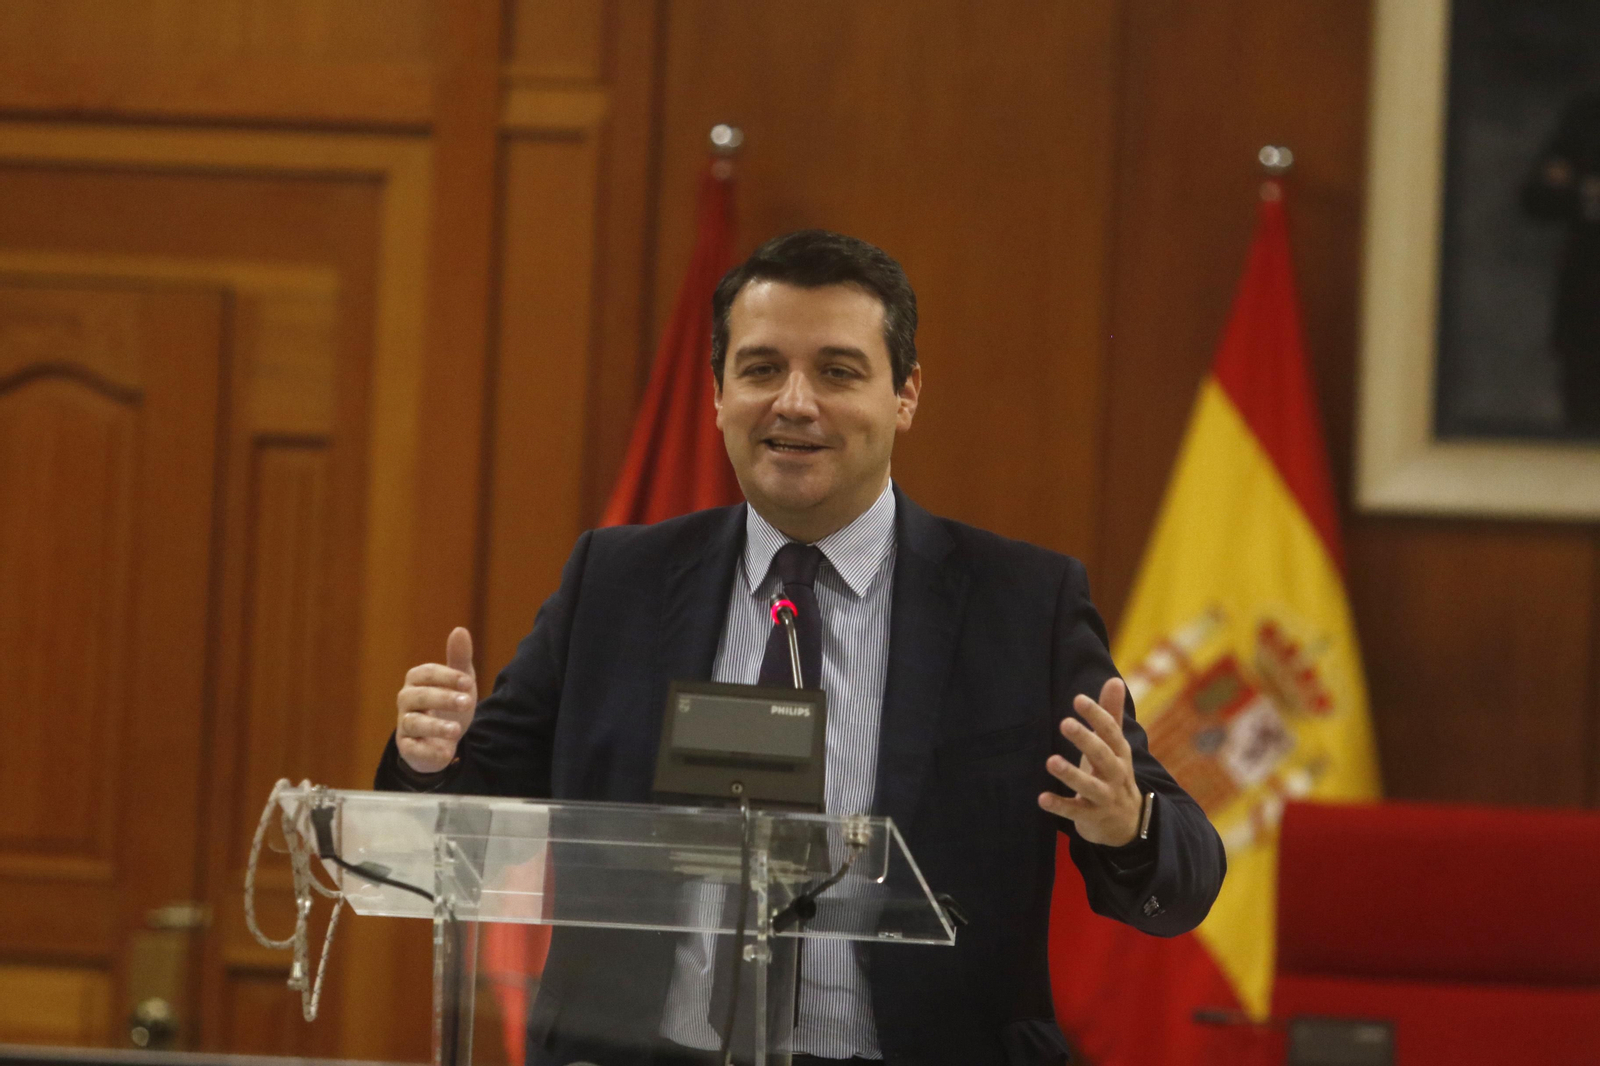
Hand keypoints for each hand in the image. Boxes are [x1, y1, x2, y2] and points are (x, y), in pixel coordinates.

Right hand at [396, 627, 476, 773]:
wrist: (445, 739)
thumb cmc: (449, 703)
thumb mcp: (459, 681)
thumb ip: (459, 658)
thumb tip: (460, 629)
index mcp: (417, 680)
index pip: (428, 673)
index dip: (447, 676)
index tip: (469, 682)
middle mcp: (406, 700)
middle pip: (419, 696)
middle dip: (443, 698)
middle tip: (467, 702)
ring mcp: (405, 725)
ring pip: (414, 723)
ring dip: (435, 726)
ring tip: (457, 730)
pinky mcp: (407, 748)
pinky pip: (412, 749)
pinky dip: (428, 751)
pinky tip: (446, 753)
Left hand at [1038, 677, 1142, 845]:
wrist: (1129, 824)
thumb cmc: (1114, 774)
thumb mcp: (1115, 746)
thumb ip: (1111, 714)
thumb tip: (1114, 679)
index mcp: (1120, 754)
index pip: (1111, 732)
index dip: (1096, 715)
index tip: (1078, 699)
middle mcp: (1116, 774)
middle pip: (1102, 755)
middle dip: (1085, 740)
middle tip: (1064, 723)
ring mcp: (1105, 797)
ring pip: (1089, 786)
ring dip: (1070, 774)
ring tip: (1051, 761)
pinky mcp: (1092, 817)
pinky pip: (1075, 811)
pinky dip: (1059, 806)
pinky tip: (1042, 799)